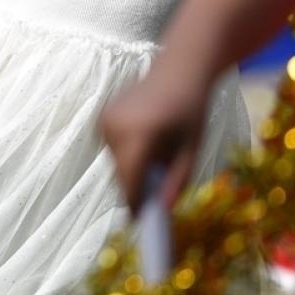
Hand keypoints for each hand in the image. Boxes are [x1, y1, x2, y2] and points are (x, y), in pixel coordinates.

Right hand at [99, 58, 210, 211]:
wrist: (179, 68)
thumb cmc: (191, 109)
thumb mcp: (193, 148)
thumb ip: (179, 180)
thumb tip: (164, 210)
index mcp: (141, 132)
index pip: (131, 179)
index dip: (135, 204)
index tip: (140, 225)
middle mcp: (116, 125)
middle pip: (122, 174)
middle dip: (137, 188)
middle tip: (153, 202)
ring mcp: (105, 119)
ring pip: (116, 163)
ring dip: (133, 169)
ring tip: (156, 159)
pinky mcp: (102, 117)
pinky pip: (113, 149)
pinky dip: (127, 154)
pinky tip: (147, 140)